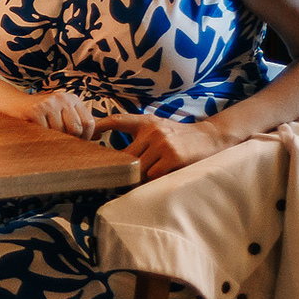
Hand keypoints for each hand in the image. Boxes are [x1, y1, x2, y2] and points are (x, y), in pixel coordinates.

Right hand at [21, 89, 96, 138]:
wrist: (11, 102)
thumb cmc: (38, 113)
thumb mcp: (60, 113)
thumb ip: (76, 122)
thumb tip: (99, 136)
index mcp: (72, 99)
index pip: (89, 122)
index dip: (85, 137)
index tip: (77, 144)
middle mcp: (63, 98)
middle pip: (76, 129)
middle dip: (68, 140)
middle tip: (58, 142)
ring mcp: (49, 103)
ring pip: (59, 133)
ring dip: (51, 138)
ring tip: (43, 134)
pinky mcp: (35, 110)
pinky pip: (44, 132)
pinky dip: (40, 136)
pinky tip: (34, 131)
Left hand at [96, 113, 233, 179]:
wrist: (210, 137)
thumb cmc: (179, 136)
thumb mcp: (157, 127)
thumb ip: (138, 136)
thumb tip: (116, 156)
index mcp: (146, 122)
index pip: (118, 120)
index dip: (100, 125)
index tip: (88, 134)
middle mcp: (152, 130)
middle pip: (126, 155)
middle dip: (124, 168)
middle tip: (121, 176)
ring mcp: (162, 143)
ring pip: (139, 167)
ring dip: (142, 175)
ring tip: (150, 174)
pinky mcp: (173, 156)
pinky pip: (153, 174)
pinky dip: (154, 178)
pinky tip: (162, 174)